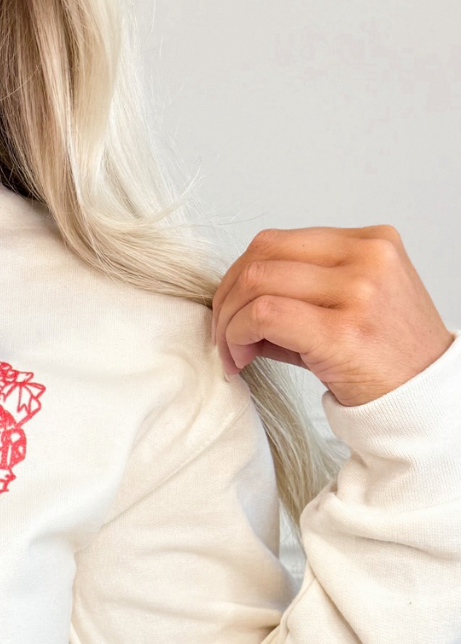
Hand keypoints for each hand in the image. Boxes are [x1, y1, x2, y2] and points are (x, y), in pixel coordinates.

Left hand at [212, 226, 451, 406]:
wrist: (421, 401)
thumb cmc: (385, 361)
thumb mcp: (349, 310)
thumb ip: (300, 295)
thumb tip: (234, 303)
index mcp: (371, 242)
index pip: (279, 241)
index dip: (241, 277)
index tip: (232, 315)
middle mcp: (367, 257)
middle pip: (263, 254)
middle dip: (227, 297)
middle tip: (222, 337)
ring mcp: (357, 291)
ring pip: (257, 281)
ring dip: (228, 321)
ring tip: (233, 354)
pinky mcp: (342, 331)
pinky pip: (264, 315)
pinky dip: (237, 336)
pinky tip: (241, 360)